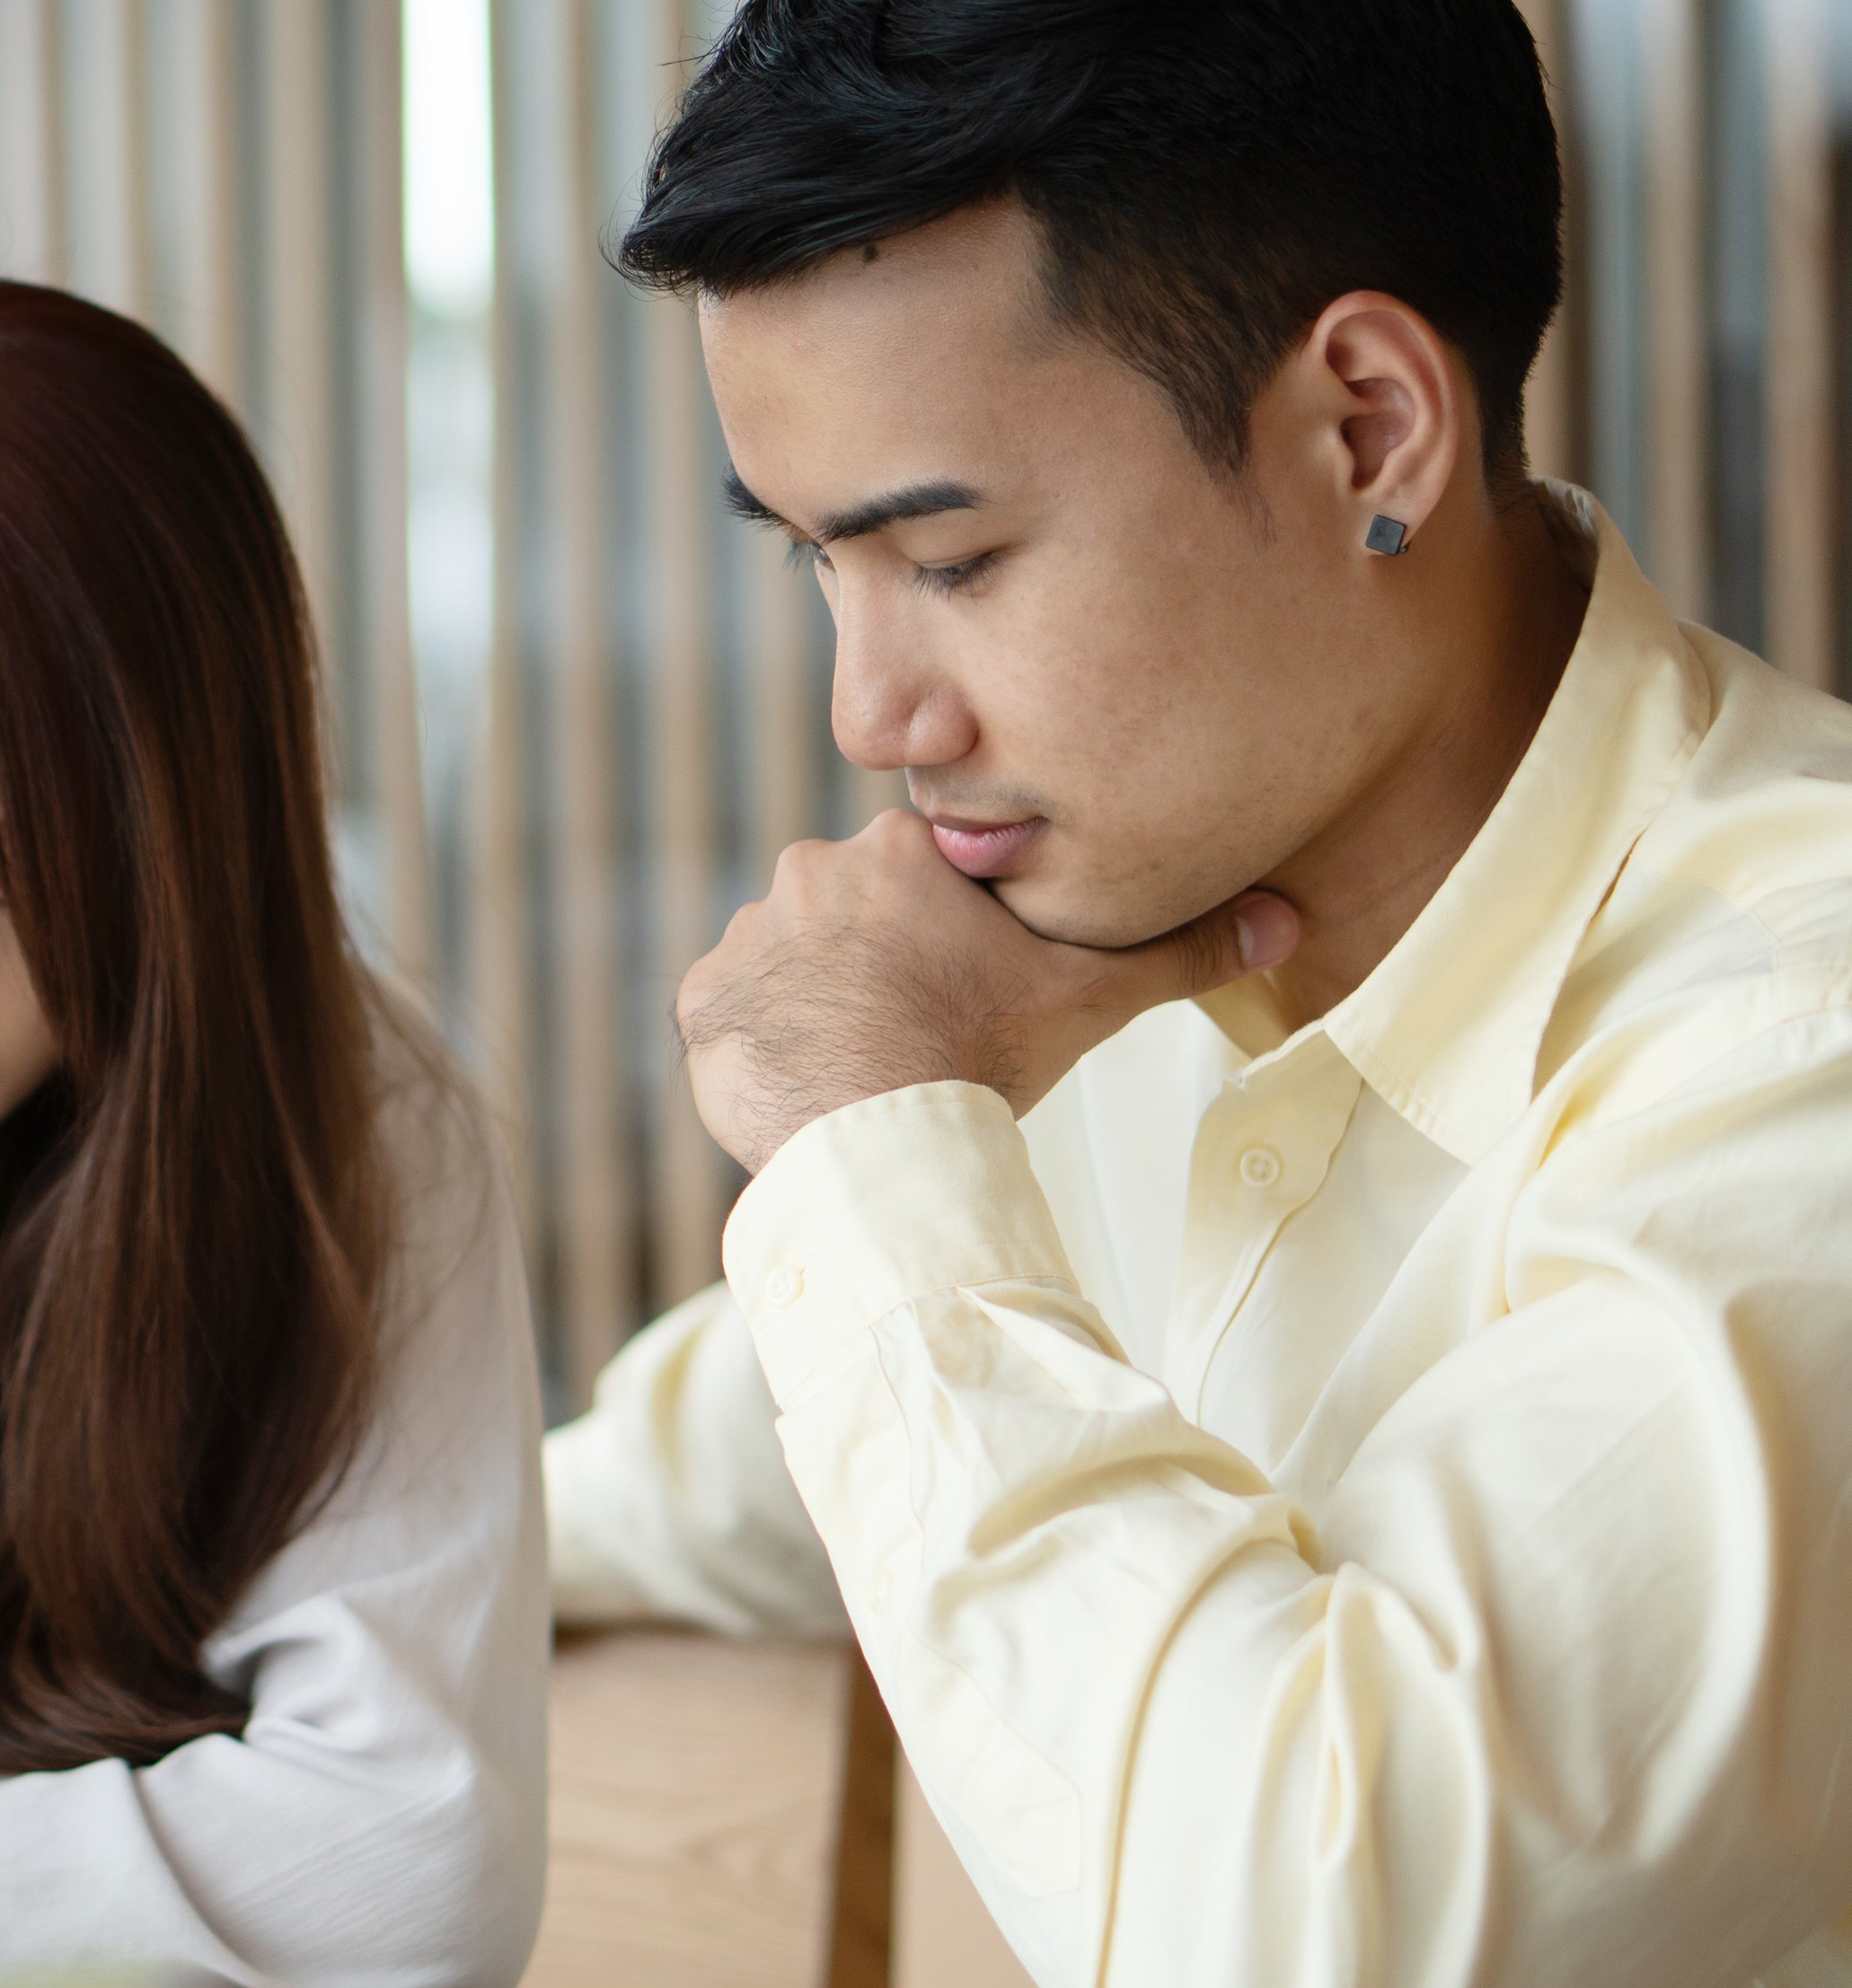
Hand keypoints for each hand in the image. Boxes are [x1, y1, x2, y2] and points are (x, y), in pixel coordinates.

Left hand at [676, 811, 1297, 1176]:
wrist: (878, 1139)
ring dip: (818, 1000)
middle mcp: (808, 871)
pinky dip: (760, 1041)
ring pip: (790, 960)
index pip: (925, 877)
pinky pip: (730, 1009)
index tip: (964, 989)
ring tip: (863, 1061)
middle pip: (853, 913)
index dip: (948, 937)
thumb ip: (1181, 952)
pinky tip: (806, 1077)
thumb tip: (1287, 922)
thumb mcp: (1093, 996)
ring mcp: (746, 936)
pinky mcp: (701, 1001)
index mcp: (900, 849)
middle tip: (918, 1031)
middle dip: (880, 964)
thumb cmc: (983, 1058)